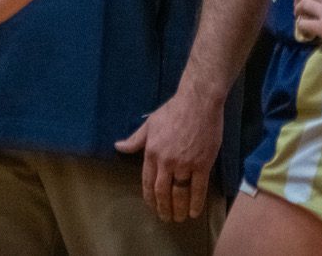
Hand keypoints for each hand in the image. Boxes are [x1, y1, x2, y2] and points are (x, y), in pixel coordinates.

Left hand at [114, 90, 222, 221]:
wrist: (198, 102)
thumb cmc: (173, 110)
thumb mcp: (150, 123)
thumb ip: (135, 139)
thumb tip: (118, 147)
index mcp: (152, 152)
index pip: (147, 181)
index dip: (150, 197)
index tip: (152, 207)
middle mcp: (166, 161)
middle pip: (162, 191)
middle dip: (163, 207)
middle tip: (165, 218)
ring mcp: (185, 164)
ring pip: (179, 193)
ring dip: (178, 209)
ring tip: (178, 218)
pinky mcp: (202, 164)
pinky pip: (198, 189)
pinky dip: (196, 203)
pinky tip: (194, 212)